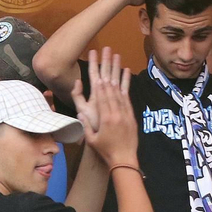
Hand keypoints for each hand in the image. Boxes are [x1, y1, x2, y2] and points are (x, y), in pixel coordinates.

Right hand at [71, 48, 136, 166]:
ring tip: (116, 56)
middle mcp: (116, 111)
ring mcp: (125, 112)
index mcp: (105, 117)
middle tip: (106, 52)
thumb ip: (85, 123)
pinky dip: (126, 83)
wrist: (124, 159)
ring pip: (120, 88)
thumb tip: (80, 110)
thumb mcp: (90, 138)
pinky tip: (126, 71)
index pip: (100, 92)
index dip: (97, 75)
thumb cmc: (104, 150)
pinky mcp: (131, 114)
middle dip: (107, 66)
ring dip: (117, 70)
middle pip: (110, 85)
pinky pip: (127, 96)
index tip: (95, 61)